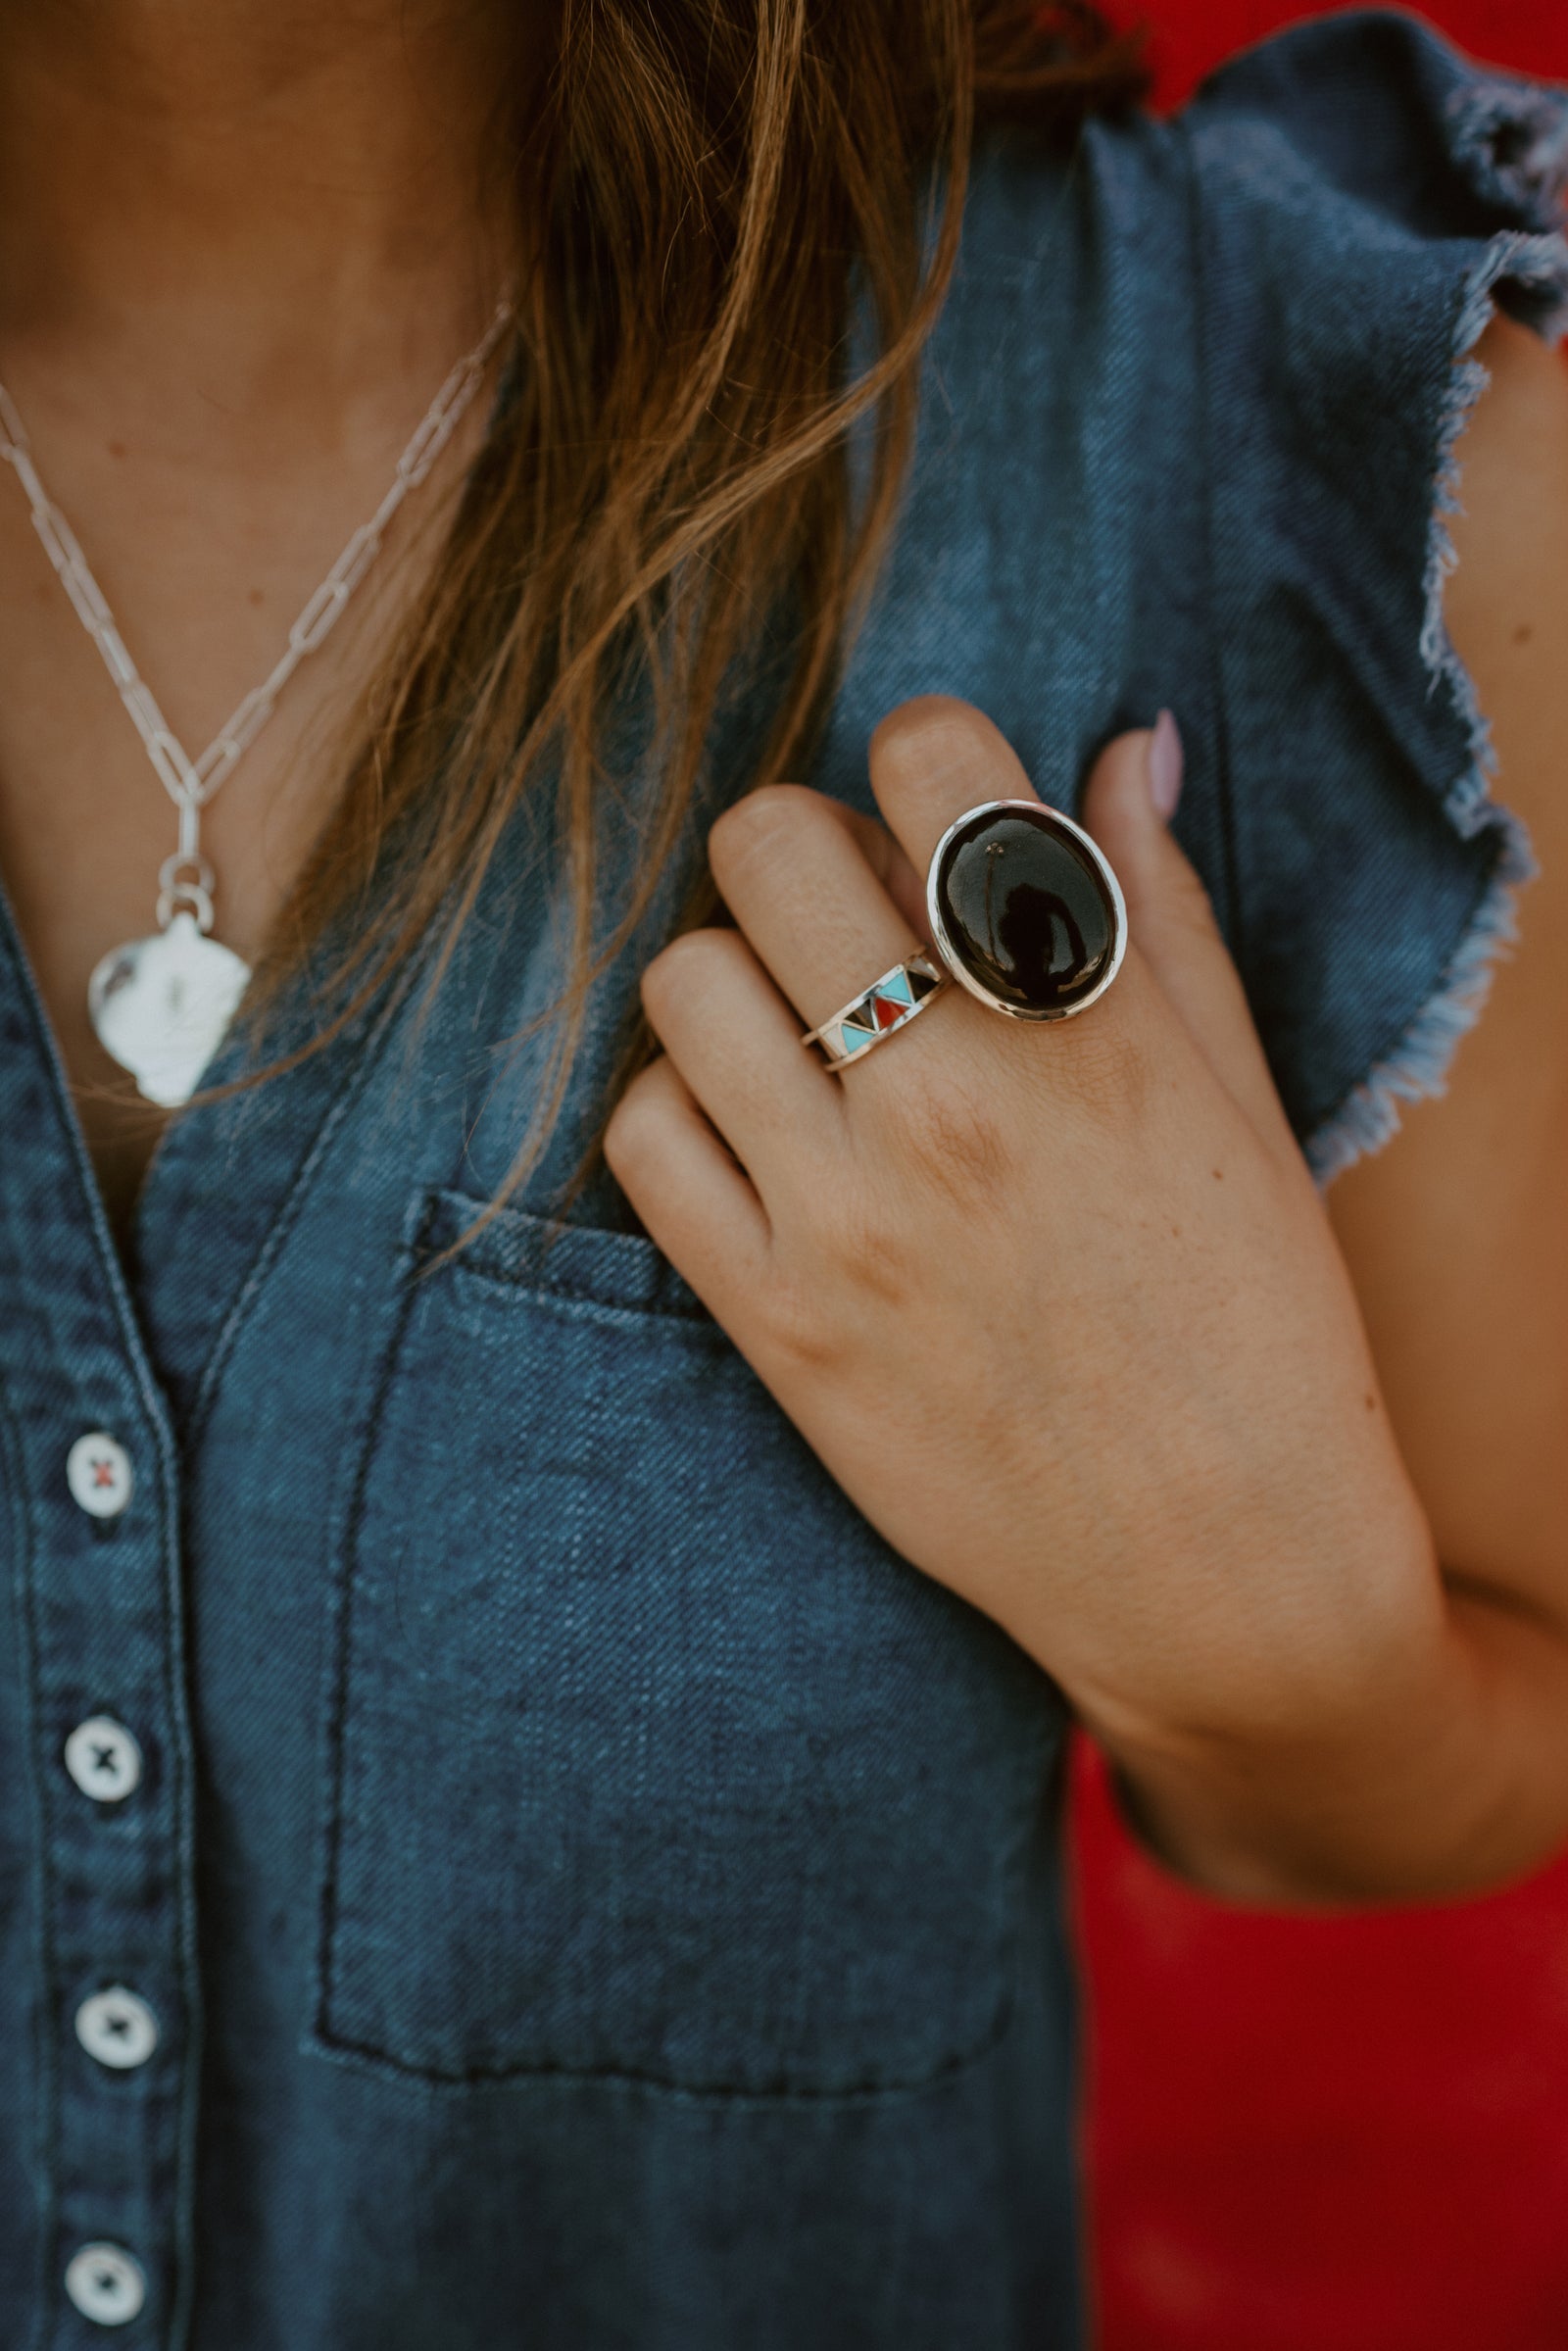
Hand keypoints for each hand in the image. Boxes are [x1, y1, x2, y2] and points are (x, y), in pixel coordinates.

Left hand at [605, 699, 1445, 1894]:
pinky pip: (644, 1137)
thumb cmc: (1261, 1334)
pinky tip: (762, 1143)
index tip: (937, 815)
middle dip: (806, 854)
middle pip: (764, 845)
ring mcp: (848, 1218)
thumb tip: (1112, 748)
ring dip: (737, 982)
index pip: (930, 762)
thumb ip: (1162, 914)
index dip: (922, 754)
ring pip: (683, 979)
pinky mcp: (777, 1324)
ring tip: (807, 1043)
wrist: (1225, 1575)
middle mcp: (954, 1102)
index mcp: (1091, 1026)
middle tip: (855, 925)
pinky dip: (685, 1114)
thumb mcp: (1245, 1107)